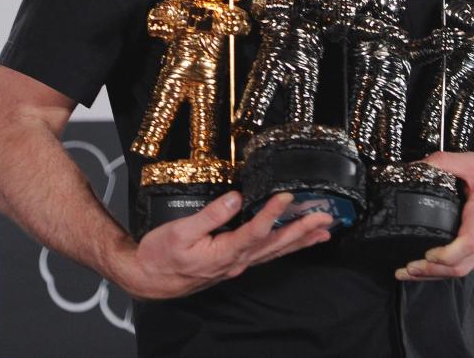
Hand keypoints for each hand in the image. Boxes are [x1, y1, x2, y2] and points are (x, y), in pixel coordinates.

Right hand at [115, 191, 332, 299]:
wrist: (148, 278)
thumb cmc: (160, 255)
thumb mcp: (180, 231)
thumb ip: (210, 215)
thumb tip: (235, 197)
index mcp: (222, 253)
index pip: (255, 232)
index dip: (273, 214)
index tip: (288, 196)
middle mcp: (235, 262)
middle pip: (275, 245)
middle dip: (302, 230)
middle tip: (325, 218)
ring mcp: (236, 264)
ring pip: (274, 252)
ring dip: (299, 241)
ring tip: (322, 231)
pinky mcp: (233, 263)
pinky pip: (265, 255)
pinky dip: (284, 247)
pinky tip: (295, 241)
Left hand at [395, 151, 473, 281]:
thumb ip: (444, 163)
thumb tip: (417, 167)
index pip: (467, 246)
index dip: (444, 256)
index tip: (425, 254)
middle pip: (461, 267)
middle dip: (431, 272)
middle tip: (406, 270)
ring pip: (466, 270)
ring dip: (439, 274)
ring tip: (415, 271)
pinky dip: (454, 268)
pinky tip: (439, 265)